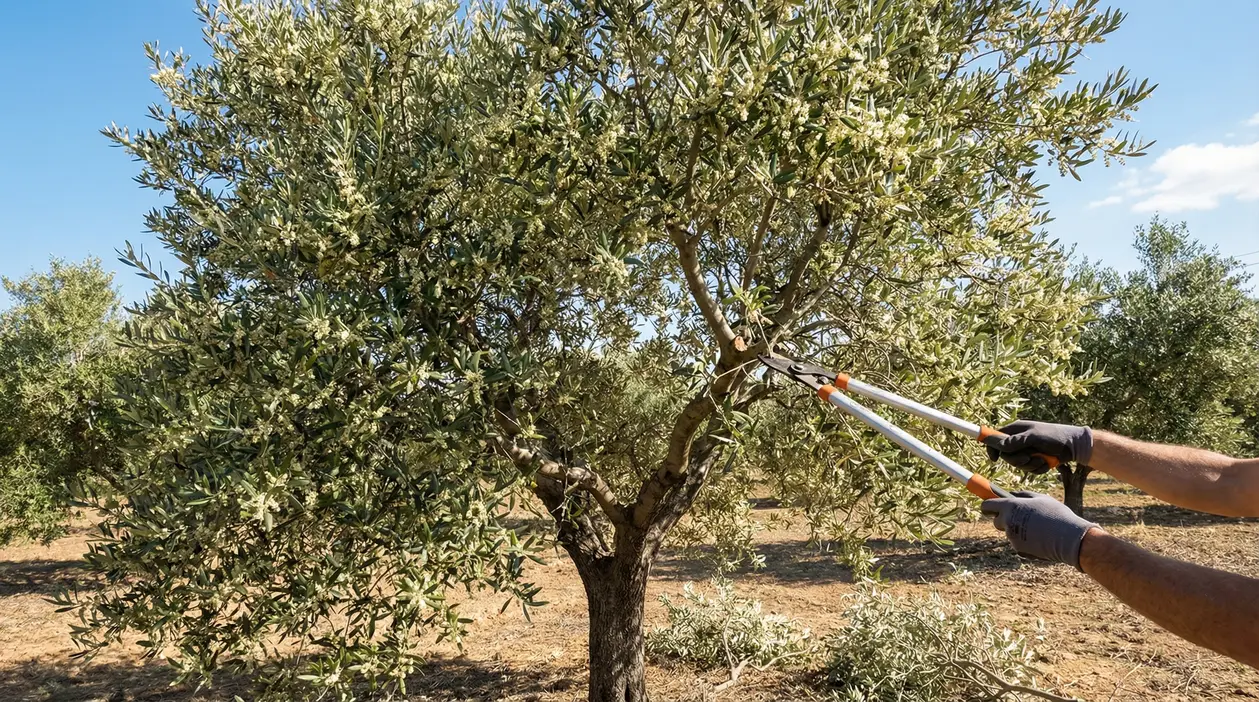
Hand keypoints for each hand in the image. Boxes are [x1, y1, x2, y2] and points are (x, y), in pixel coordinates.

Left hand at [981, 491, 1098, 569]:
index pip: (987, 505)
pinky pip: (1018, 542)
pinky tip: (1040, 538)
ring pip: (1010, 532)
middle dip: (1004, 519)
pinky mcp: (1019, 549)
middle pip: (996, 521)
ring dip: (1018, 529)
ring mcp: (1012, 537)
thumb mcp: (1041, 498)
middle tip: (1019, 516)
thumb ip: (1023, 495)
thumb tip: (1011, 494)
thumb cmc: (1056, 514)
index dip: (988, 504)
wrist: (1069, 539)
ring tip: (1038, 527)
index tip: (990, 505)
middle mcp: (1007, 522)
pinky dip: (1025, 540)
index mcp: (1011, 506)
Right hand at [984, 420, 1092, 473]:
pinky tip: (1047, 463)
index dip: (993, 448)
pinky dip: (1038, 468)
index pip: (996, 438)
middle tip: (1028, 458)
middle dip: (1017, 460)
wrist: (1075, 446)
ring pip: (1018, 464)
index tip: (994, 459)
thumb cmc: (1055, 436)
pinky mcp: (1035, 460)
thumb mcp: (1033, 437)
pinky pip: (1029, 469)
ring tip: (1042, 459)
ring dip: (1030, 465)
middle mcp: (1019, 440)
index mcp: (1016, 430)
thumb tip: (995, 443)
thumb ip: (1014, 441)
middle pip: (1006, 455)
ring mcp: (1027, 451)